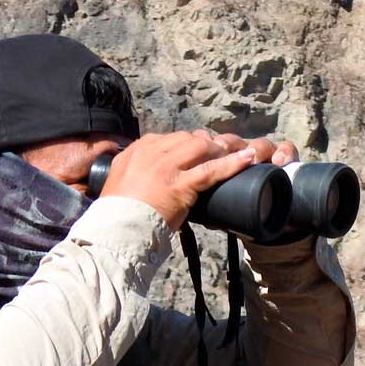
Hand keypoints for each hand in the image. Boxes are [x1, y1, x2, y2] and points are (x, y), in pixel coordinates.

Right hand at [98, 131, 283, 230]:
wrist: (116, 227)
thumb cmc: (120, 212)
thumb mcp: (122, 182)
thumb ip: (137, 173)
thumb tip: (151, 178)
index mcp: (138, 151)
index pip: (169, 138)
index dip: (188, 144)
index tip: (199, 151)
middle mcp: (152, 153)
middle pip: (188, 139)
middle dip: (207, 144)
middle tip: (220, 153)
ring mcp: (167, 167)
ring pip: (201, 148)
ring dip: (220, 150)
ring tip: (234, 154)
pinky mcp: (181, 184)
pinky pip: (211, 170)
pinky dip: (233, 163)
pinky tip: (247, 159)